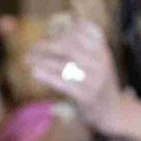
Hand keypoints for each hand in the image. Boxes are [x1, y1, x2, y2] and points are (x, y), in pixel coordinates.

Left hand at [25, 19, 127, 134]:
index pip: (85, 29)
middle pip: (70, 45)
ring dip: (41, 60)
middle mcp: (100, 62)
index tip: (50, 32)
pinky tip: (34, 72)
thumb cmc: (98, 83)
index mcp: (103, 50)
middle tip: (32, 48)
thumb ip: (83, 47)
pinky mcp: (86, 96)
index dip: (66, 28)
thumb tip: (57, 29)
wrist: (113, 112)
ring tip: (27, 59)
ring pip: (63, 63)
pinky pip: (62, 82)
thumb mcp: (97, 62)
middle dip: (47, 44)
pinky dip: (46, 75)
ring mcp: (94, 80)